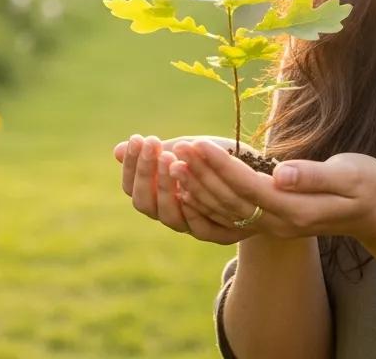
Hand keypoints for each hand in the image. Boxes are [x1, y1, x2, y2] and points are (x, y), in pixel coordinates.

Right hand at [114, 134, 260, 244]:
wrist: (258, 176)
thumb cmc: (216, 161)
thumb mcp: (186, 152)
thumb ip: (156, 154)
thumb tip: (117, 150)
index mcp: (158, 197)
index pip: (132, 188)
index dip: (132, 166)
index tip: (139, 139)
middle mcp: (170, 215)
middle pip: (145, 204)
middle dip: (147, 173)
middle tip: (153, 144)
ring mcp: (191, 227)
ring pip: (169, 217)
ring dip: (167, 188)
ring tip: (172, 159)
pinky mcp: (219, 235)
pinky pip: (200, 228)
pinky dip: (192, 209)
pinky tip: (191, 187)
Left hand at [166, 138, 375, 243]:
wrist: (374, 213)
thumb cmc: (367, 185)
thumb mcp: (352, 175)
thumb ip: (316, 175)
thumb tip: (282, 174)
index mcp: (297, 210)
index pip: (249, 187)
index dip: (221, 166)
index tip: (199, 144)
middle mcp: (280, 223)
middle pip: (230, 200)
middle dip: (201, 173)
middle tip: (177, 147)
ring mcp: (273, 226)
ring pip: (226, 210)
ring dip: (198, 187)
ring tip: (175, 162)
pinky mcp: (269, 222)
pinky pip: (230, 217)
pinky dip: (206, 202)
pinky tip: (188, 187)